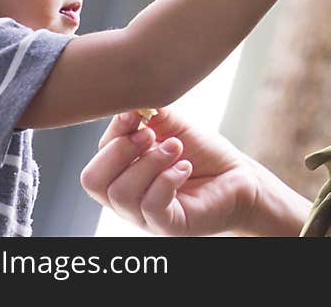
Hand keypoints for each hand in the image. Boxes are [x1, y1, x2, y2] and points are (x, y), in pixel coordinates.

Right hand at [80, 108, 303, 235]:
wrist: (238, 176)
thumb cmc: (203, 153)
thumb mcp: (173, 126)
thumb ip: (148, 115)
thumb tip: (127, 105)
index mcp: (121, 175)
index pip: (95, 158)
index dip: (113, 134)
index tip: (137, 116)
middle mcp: (127, 198)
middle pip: (93, 181)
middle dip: (120, 150)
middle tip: (151, 135)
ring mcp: (146, 216)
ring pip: (121, 193)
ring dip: (150, 161)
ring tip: (176, 148)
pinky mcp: (169, 225)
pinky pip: (152, 205)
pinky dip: (168, 178)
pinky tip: (184, 167)